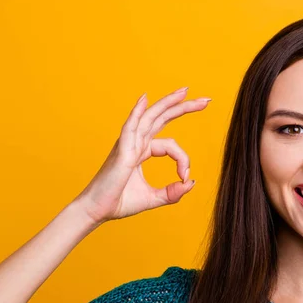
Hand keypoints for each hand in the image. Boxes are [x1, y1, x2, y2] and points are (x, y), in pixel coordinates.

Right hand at [73, 87, 209, 223]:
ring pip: (150, 117)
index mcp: (142, 152)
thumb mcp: (153, 198)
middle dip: (183, 107)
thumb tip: (190, 183)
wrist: (97, 211)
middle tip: (205, 100)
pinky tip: (145, 99)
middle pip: (162, 118)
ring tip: (185, 91)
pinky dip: (137, 113)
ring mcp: (128, 145)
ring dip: (168, 103)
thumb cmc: (119, 202)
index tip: (185, 177)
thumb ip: (172, 192)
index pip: (171, 146)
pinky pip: (130, 128)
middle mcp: (135, 143)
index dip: (184, 160)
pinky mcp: (121, 151)